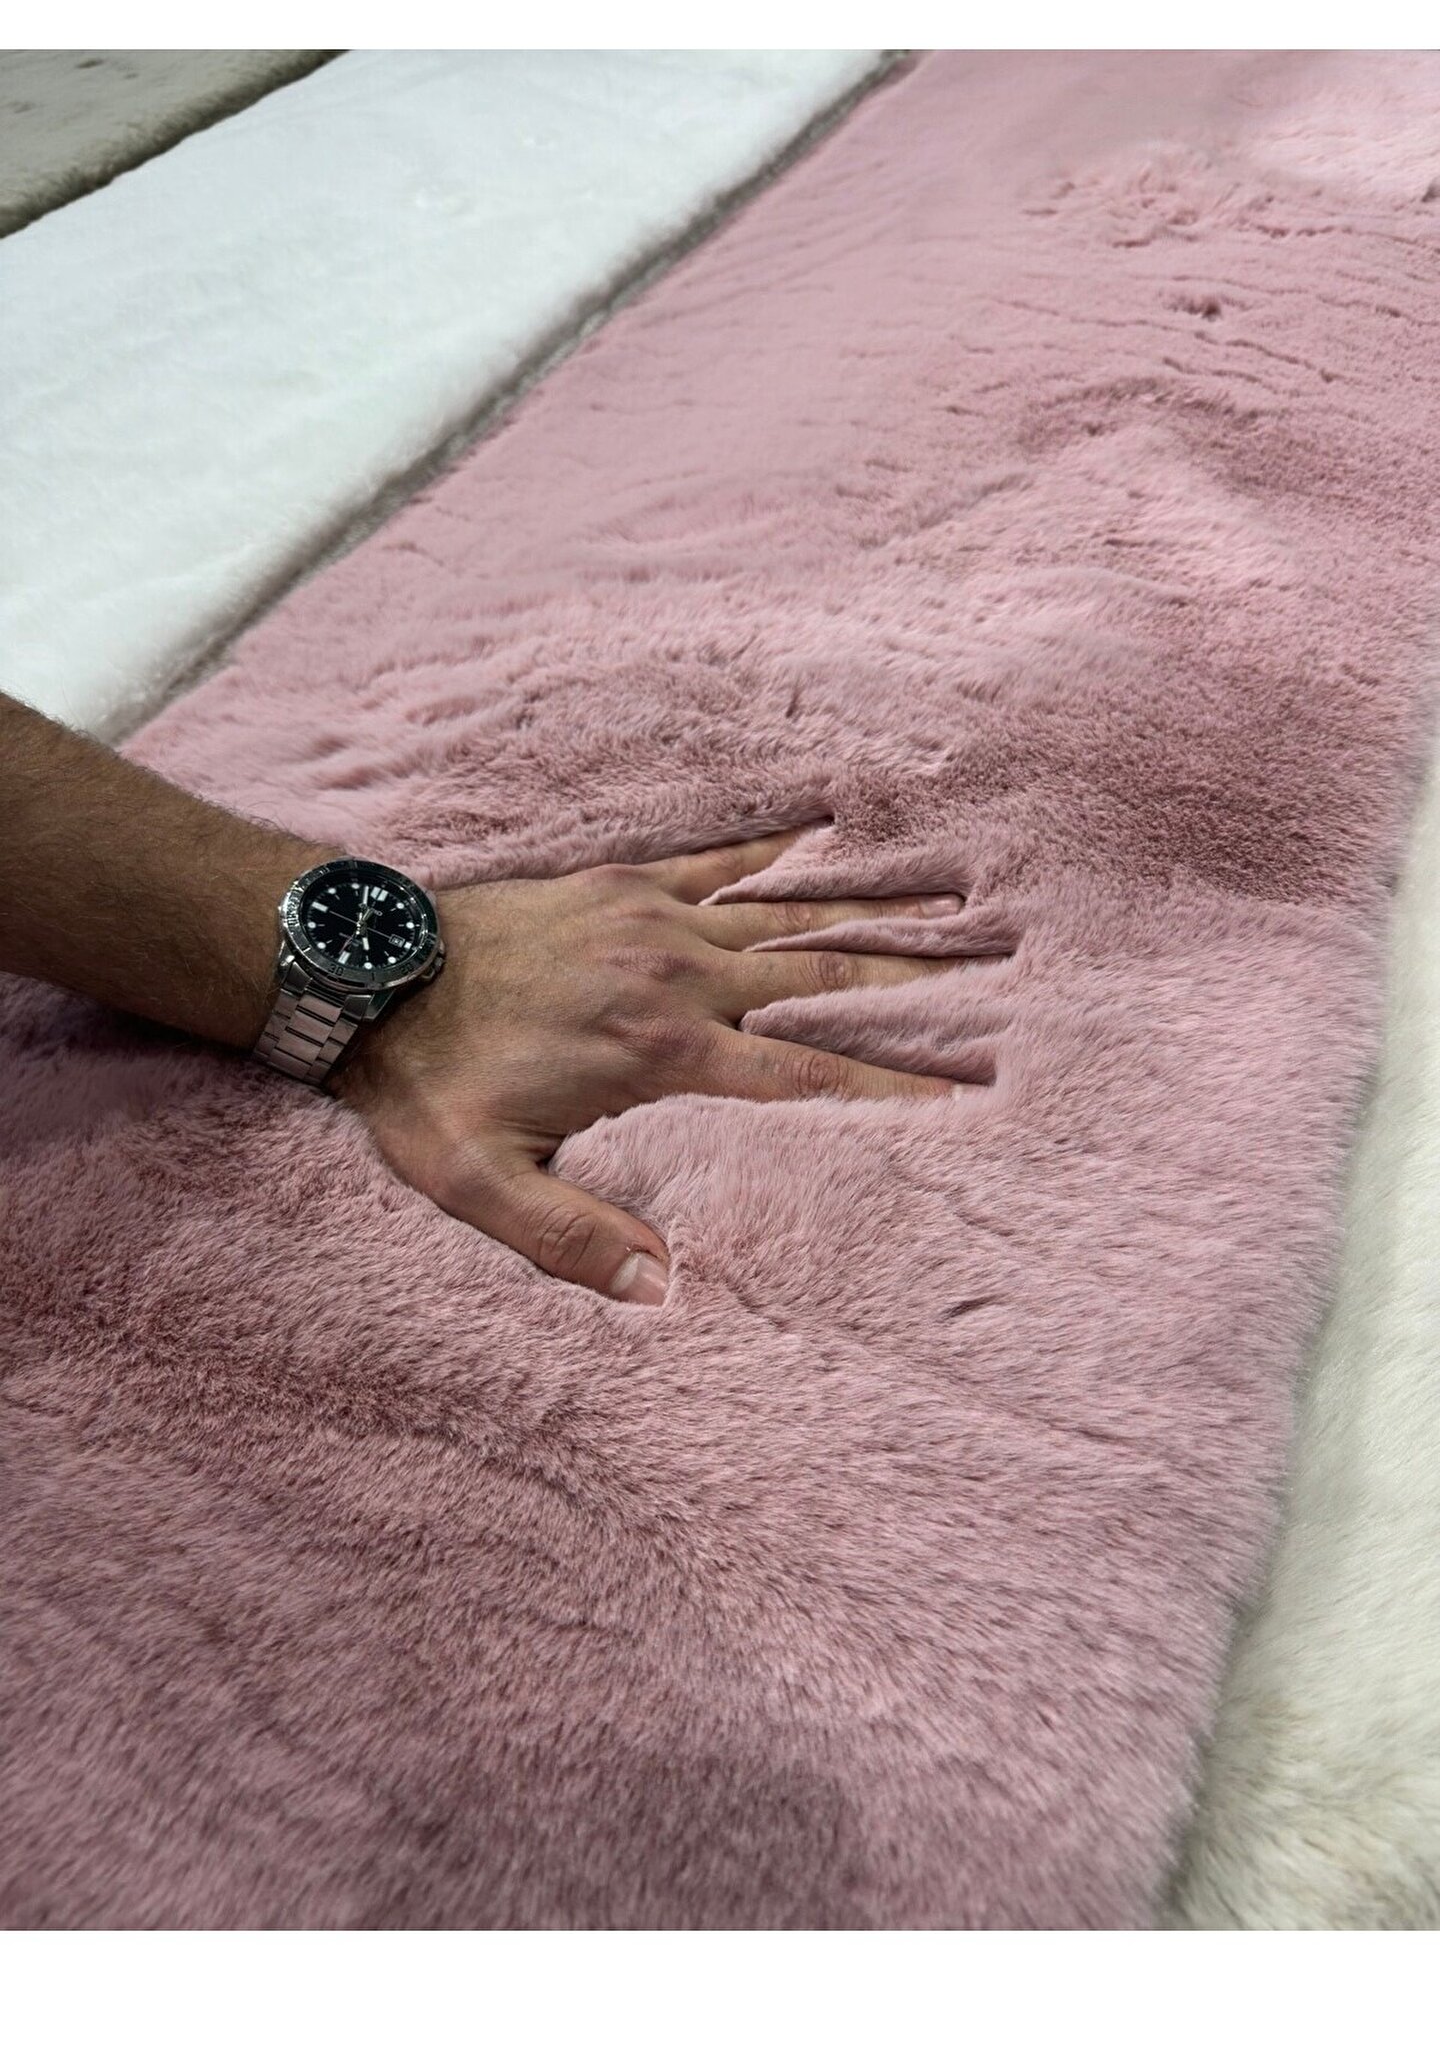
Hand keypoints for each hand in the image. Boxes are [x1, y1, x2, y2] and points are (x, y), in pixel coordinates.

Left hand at [332, 831, 961, 1302]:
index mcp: (662, 1054)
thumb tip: (663, 1289)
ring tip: (956, 899)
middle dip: (916, 982)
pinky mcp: (623, 881)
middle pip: (823, 980)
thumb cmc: (425, 1087)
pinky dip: (780, 846)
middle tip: (1003, 970)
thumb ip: (568, 1238)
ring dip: (874, 910)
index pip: (805, 1075)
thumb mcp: (479, 1185)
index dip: (891, 1087)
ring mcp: (654, 918)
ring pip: (788, 916)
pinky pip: (720, 858)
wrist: (366, 971)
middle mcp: (676, 977)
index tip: (968, 1093)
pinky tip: (833, 823)